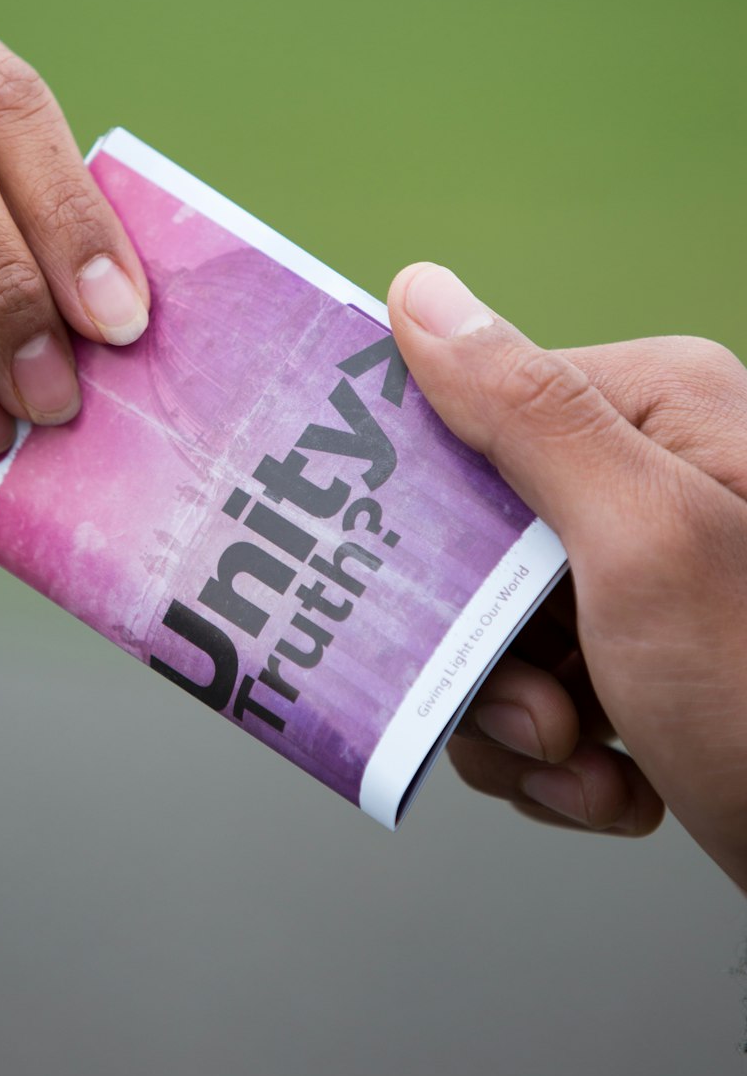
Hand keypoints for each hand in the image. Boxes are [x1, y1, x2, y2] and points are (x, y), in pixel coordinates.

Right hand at [387, 263, 746, 893]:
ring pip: (494, 632)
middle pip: (473, 543)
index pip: (472, 418)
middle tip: (547, 715)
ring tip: (588, 758)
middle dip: (489, 653)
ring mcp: (647, 573)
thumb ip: (528, 415)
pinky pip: (538, 692)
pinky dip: (560, 761)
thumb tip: (420, 293)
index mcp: (655, 411)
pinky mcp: (645, 656)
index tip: (430, 597)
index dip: (428, 513)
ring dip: (521, 724)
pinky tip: (615, 782)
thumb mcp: (644, 541)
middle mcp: (651, 478)